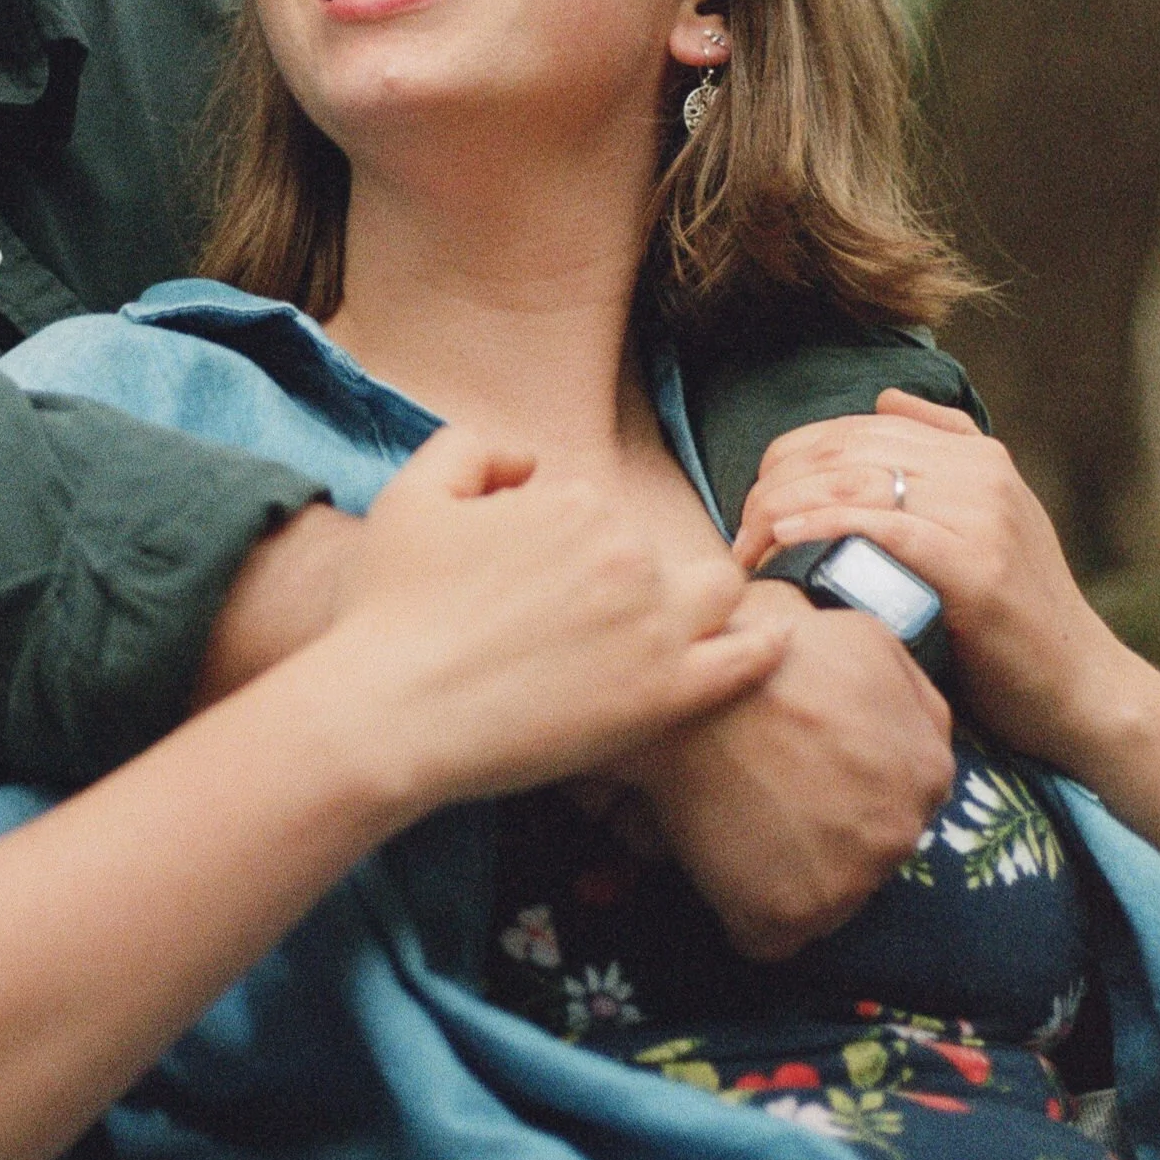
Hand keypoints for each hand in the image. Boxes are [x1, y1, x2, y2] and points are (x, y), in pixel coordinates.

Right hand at [316, 426, 791, 813]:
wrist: (390, 710)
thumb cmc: (390, 609)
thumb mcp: (413, 492)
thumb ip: (474, 449)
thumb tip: (529, 466)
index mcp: (574, 501)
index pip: (596, 512)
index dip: (565, 548)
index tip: (532, 591)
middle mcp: (626, 551)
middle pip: (658, 549)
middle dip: (633, 576)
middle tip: (583, 627)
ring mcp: (654, 625)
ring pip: (717, 591)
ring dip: (707, 601)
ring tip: (681, 632)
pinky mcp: (667, 695)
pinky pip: (745, 660)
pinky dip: (764, 646)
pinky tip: (769, 642)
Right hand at [630, 583, 955, 957]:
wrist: (689, 695)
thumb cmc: (770, 652)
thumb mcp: (868, 635)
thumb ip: (912, 689)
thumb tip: (915, 723)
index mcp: (930, 772)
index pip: (908, 798)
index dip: (855, 781)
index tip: (811, 765)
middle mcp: (902, 837)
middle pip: (873, 850)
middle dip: (831, 829)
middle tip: (772, 789)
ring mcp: (848, 886)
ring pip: (828, 896)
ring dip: (791, 871)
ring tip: (742, 819)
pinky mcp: (787, 919)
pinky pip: (771, 936)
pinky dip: (747, 908)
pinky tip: (724, 861)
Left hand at [733, 387, 1137, 775]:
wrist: (1079, 688)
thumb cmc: (1007, 616)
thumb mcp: (981, 521)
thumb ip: (939, 455)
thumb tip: (885, 396)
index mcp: (972, 452)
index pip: (849, 430)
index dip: (785, 461)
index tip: (752, 509)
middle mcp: (978, 470)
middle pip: (841, 452)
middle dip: (773, 487)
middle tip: (739, 537)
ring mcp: (982, 514)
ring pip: (853, 483)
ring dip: (784, 511)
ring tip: (748, 550)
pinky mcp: (978, 566)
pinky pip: (884, 529)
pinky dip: (826, 527)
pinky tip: (786, 541)